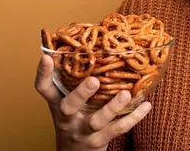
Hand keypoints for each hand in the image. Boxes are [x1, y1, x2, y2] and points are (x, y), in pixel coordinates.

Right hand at [35, 55, 151, 150]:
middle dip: (81, 93)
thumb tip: (93, 49)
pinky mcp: (98, 142)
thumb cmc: (75, 121)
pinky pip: (117, 129)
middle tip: (94, 80)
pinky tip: (146, 105)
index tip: (47, 57)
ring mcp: (82, 131)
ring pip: (96, 121)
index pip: (44, 89)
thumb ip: (74, 83)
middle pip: (69, 106)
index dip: (43, 74)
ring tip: (125, 94)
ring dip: (112, 107)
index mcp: (58, 104)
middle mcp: (67, 118)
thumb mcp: (68, 104)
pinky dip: (134, 117)